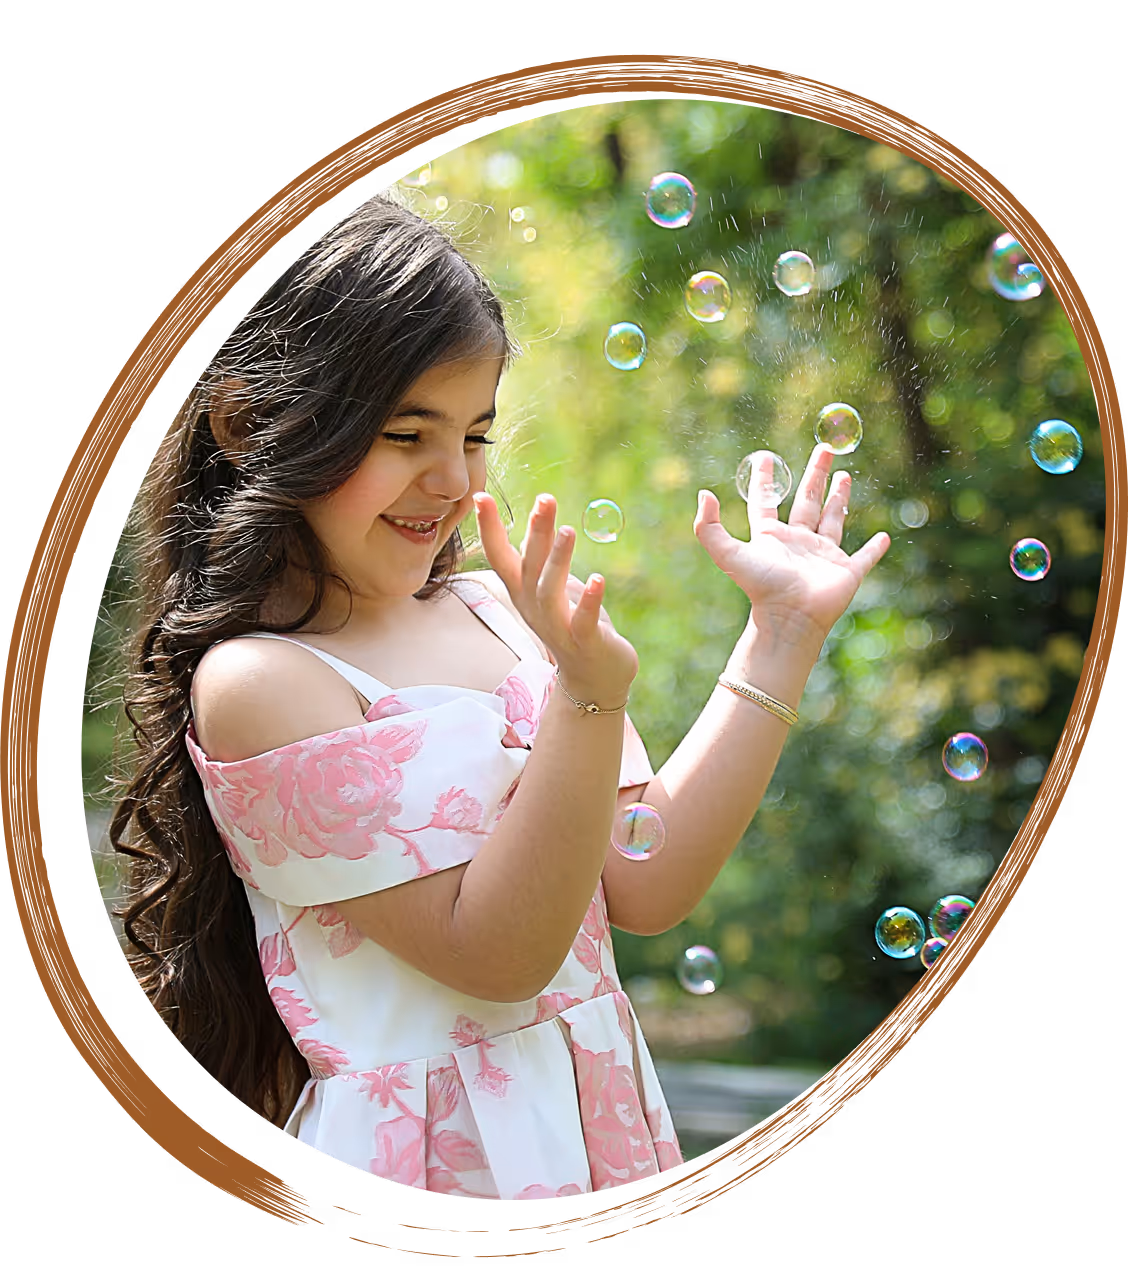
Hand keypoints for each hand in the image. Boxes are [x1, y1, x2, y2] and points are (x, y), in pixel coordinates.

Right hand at [473, 492, 638, 704]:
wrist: (594, 678)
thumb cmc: (574, 626)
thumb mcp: (553, 589)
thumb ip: (544, 562)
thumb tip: (537, 530)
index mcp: (524, 592)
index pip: (499, 555)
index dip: (489, 528)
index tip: (479, 496)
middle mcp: (534, 608)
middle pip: (528, 566)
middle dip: (536, 532)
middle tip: (545, 500)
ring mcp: (558, 627)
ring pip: (550, 591)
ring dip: (558, 560)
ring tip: (568, 531)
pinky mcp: (585, 641)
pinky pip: (584, 620)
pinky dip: (590, 600)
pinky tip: (599, 579)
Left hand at [694, 445, 890, 648]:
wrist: (790, 617)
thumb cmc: (761, 587)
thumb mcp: (728, 553)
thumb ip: (709, 527)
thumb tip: (704, 494)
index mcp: (771, 537)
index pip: (767, 502)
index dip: (765, 480)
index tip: (765, 458)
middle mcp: (798, 543)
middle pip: (807, 500)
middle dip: (816, 474)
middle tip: (824, 449)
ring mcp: (823, 556)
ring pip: (833, 519)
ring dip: (840, 498)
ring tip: (845, 475)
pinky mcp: (847, 571)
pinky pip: (864, 558)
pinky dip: (875, 549)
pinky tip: (884, 537)